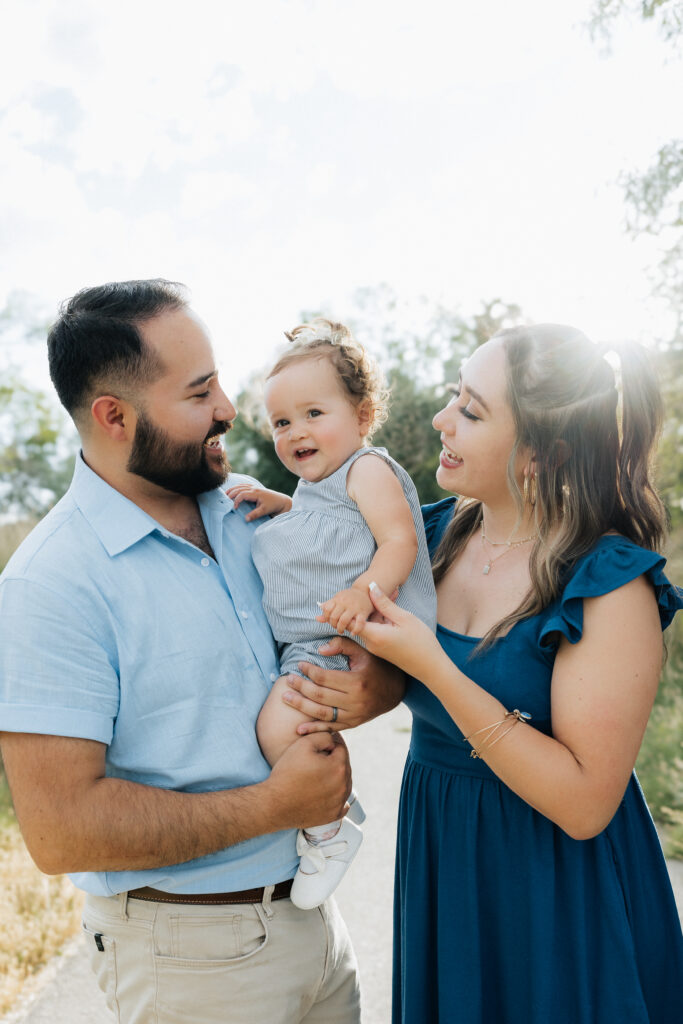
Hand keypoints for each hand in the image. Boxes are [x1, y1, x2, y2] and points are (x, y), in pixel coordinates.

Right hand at [225, 484, 291, 520]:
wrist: (282, 501)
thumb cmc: (273, 506)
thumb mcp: (264, 511)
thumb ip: (255, 514)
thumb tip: (245, 519)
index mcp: (255, 493)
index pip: (242, 494)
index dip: (236, 500)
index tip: (234, 508)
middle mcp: (254, 488)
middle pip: (239, 488)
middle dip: (231, 493)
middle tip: (224, 500)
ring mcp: (255, 487)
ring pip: (241, 486)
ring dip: (233, 489)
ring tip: (225, 494)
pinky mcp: (255, 488)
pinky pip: (244, 485)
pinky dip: (238, 487)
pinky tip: (234, 490)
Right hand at [264, 732, 351, 828]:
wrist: (275, 804)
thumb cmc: (287, 773)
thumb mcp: (303, 744)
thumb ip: (323, 736)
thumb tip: (333, 740)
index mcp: (339, 767)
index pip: (341, 748)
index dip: (329, 744)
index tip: (319, 746)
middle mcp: (344, 786)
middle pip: (344, 766)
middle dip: (333, 760)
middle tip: (317, 759)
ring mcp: (339, 802)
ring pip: (344, 783)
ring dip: (336, 777)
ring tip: (319, 775)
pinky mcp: (333, 815)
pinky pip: (343, 804)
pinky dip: (337, 797)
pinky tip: (327, 793)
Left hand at [280, 635, 405, 733]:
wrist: (396, 690)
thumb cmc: (377, 665)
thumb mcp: (364, 650)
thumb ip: (342, 645)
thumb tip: (320, 650)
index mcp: (357, 681)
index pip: (325, 678)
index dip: (309, 671)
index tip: (299, 664)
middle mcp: (355, 701)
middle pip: (320, 696)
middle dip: (300, 687)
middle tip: (288, 680)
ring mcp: (354, 715)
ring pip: (322, 713)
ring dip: (302, 706)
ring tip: (286, 698)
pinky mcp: (354, 723)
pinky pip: (332, 727)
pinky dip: (315, 729)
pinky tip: (299, 729)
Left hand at [317, 587, 373, 634]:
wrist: (366, 591)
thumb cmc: (349, 597)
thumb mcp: (337, 599)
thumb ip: (327, 608)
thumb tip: (317, 618)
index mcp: (337, 599)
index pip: (326, 609)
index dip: (326, 617)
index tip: (329, 620)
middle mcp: (345, 603)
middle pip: (334, 616)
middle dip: (333, 624)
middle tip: (336, 627)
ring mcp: (354, 608)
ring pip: (344, 621)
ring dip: (341, 628)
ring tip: (342, 630)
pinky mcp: (363, 613)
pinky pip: (359, 623)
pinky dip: (355, 630)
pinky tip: (353, 633)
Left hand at [357, 582, 441, 679]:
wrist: (430, 667)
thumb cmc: (420, 642)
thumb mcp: (404, 618)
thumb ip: (384, 603)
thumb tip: (371, 587)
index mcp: (373, 635)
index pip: (350, 619)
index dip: (352, 605)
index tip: (361, 594)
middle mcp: (370, 643)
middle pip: (361, 619)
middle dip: (371, 603)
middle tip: (388, 590)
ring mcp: (375, 647)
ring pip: (371, 624)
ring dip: (380, 611)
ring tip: (395, 596)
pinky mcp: (381, 649)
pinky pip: (377, 630)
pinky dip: (383, 620)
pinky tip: (396, 611)